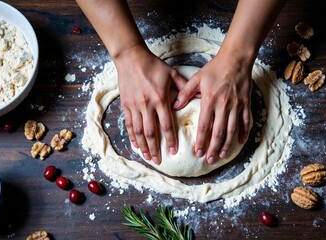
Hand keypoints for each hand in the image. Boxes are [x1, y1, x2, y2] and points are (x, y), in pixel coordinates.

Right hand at [115, 45, 186, 163]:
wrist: (131, 58)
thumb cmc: (153, 65)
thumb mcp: (172, 74)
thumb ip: (185, 87)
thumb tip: (200, 96)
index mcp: (160, 99)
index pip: (166, 124)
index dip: (170, 139)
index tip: (174, 151)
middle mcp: (146, 105)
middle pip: (151, 132)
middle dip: (155, 148)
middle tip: (159, 160)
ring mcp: (134, 106)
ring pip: (139, 131)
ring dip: (143, 146)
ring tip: (148, 157)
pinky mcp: (126, 105)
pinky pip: (129, 124)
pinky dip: (132, 136)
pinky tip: (136, 145)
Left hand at [173, 52, 251, 163]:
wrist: (236, 59)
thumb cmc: (215, 68)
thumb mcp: (196, 78)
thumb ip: (184, 93)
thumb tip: (174, 106)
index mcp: (210, 100)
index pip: (205, 126)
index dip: (201, 141)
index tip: (198, 152)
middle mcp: (224, 106)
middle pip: (218, 132)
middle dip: (213, 148)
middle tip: (209, 160)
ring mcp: (236, 106)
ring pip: (232, 130)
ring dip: (227, 145)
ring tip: (221, 155)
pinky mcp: (245, 104)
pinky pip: (245, 122)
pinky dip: (243, 133)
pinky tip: (239, 142)